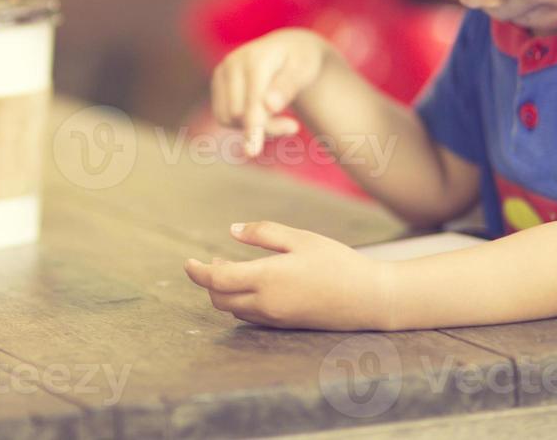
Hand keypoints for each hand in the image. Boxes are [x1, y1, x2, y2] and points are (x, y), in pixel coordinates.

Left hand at [183, 221, 393, 330]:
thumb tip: (232, 231)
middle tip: (212, 261)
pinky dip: (241, 302)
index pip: (216, 281)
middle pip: (220, 299)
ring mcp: (275, 318)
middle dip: (210, 282)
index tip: (187, 263)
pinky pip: (251, 316)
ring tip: (230, 269)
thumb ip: (263, 233)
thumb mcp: (300, 238)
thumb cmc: (337, 262)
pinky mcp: (285, 326)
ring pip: (234, 310)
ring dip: (225, 292)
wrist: (369, 299)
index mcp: (266, 279)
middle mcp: (266, 303)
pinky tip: (252, 286)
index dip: (197, 272)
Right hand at [210, 29, 329, 155]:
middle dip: (265, 127)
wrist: (287, 48)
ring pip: (228, 118)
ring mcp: (221, 72)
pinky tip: (263, 115)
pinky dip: (241, 124)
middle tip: (293, 127)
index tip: (253, 152)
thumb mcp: (305, 71)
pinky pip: (223, 116)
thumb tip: (269, 106)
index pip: (251, 102)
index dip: (253, 127)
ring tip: (281, 120)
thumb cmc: (301, 61)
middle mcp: (232, 63)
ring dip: (252, 128)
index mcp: (256, 59)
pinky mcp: (217, 83)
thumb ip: (288, 87)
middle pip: (239, 114)